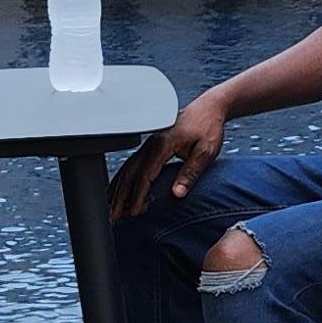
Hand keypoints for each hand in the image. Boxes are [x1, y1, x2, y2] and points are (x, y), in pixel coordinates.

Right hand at [111, 93, 229, 218]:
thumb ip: (190, 172)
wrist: (209, 107)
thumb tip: (177, 193)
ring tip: (112, 207)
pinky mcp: (151, 145)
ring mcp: (149, 143)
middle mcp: (152, 143)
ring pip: (127, 168)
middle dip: (120, 196)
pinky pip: (132, 163)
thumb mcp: (206, 151)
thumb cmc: (209, 127)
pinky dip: (123, 178)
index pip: (145, 175)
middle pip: (130, 173)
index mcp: (163, 144)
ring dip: (118, 189)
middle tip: (114, 215)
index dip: (138, 195)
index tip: (135, 211)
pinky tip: (119, 189)